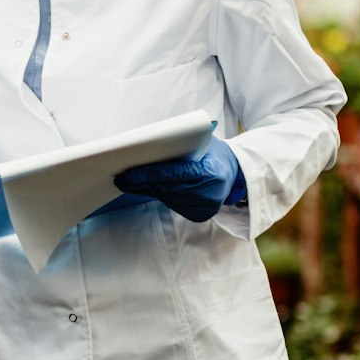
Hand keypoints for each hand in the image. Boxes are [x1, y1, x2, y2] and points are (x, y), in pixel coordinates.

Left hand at [112, 142, 246, 222]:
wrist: (238, 174)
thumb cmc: (216, 154)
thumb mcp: (203, 144)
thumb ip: (181, 146)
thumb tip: (146, 147)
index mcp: (211, 173)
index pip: (172, 175)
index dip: (148, 175)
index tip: (127, 174)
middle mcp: (208, 194)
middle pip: (166, 188)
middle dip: (141, 184)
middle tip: (121, 179)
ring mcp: (204, 207)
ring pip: (166, 197)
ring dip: (147, 190)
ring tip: (128, 183)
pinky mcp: (199, 215)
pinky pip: (173, 203)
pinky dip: (160, 195)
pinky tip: (147, 189)